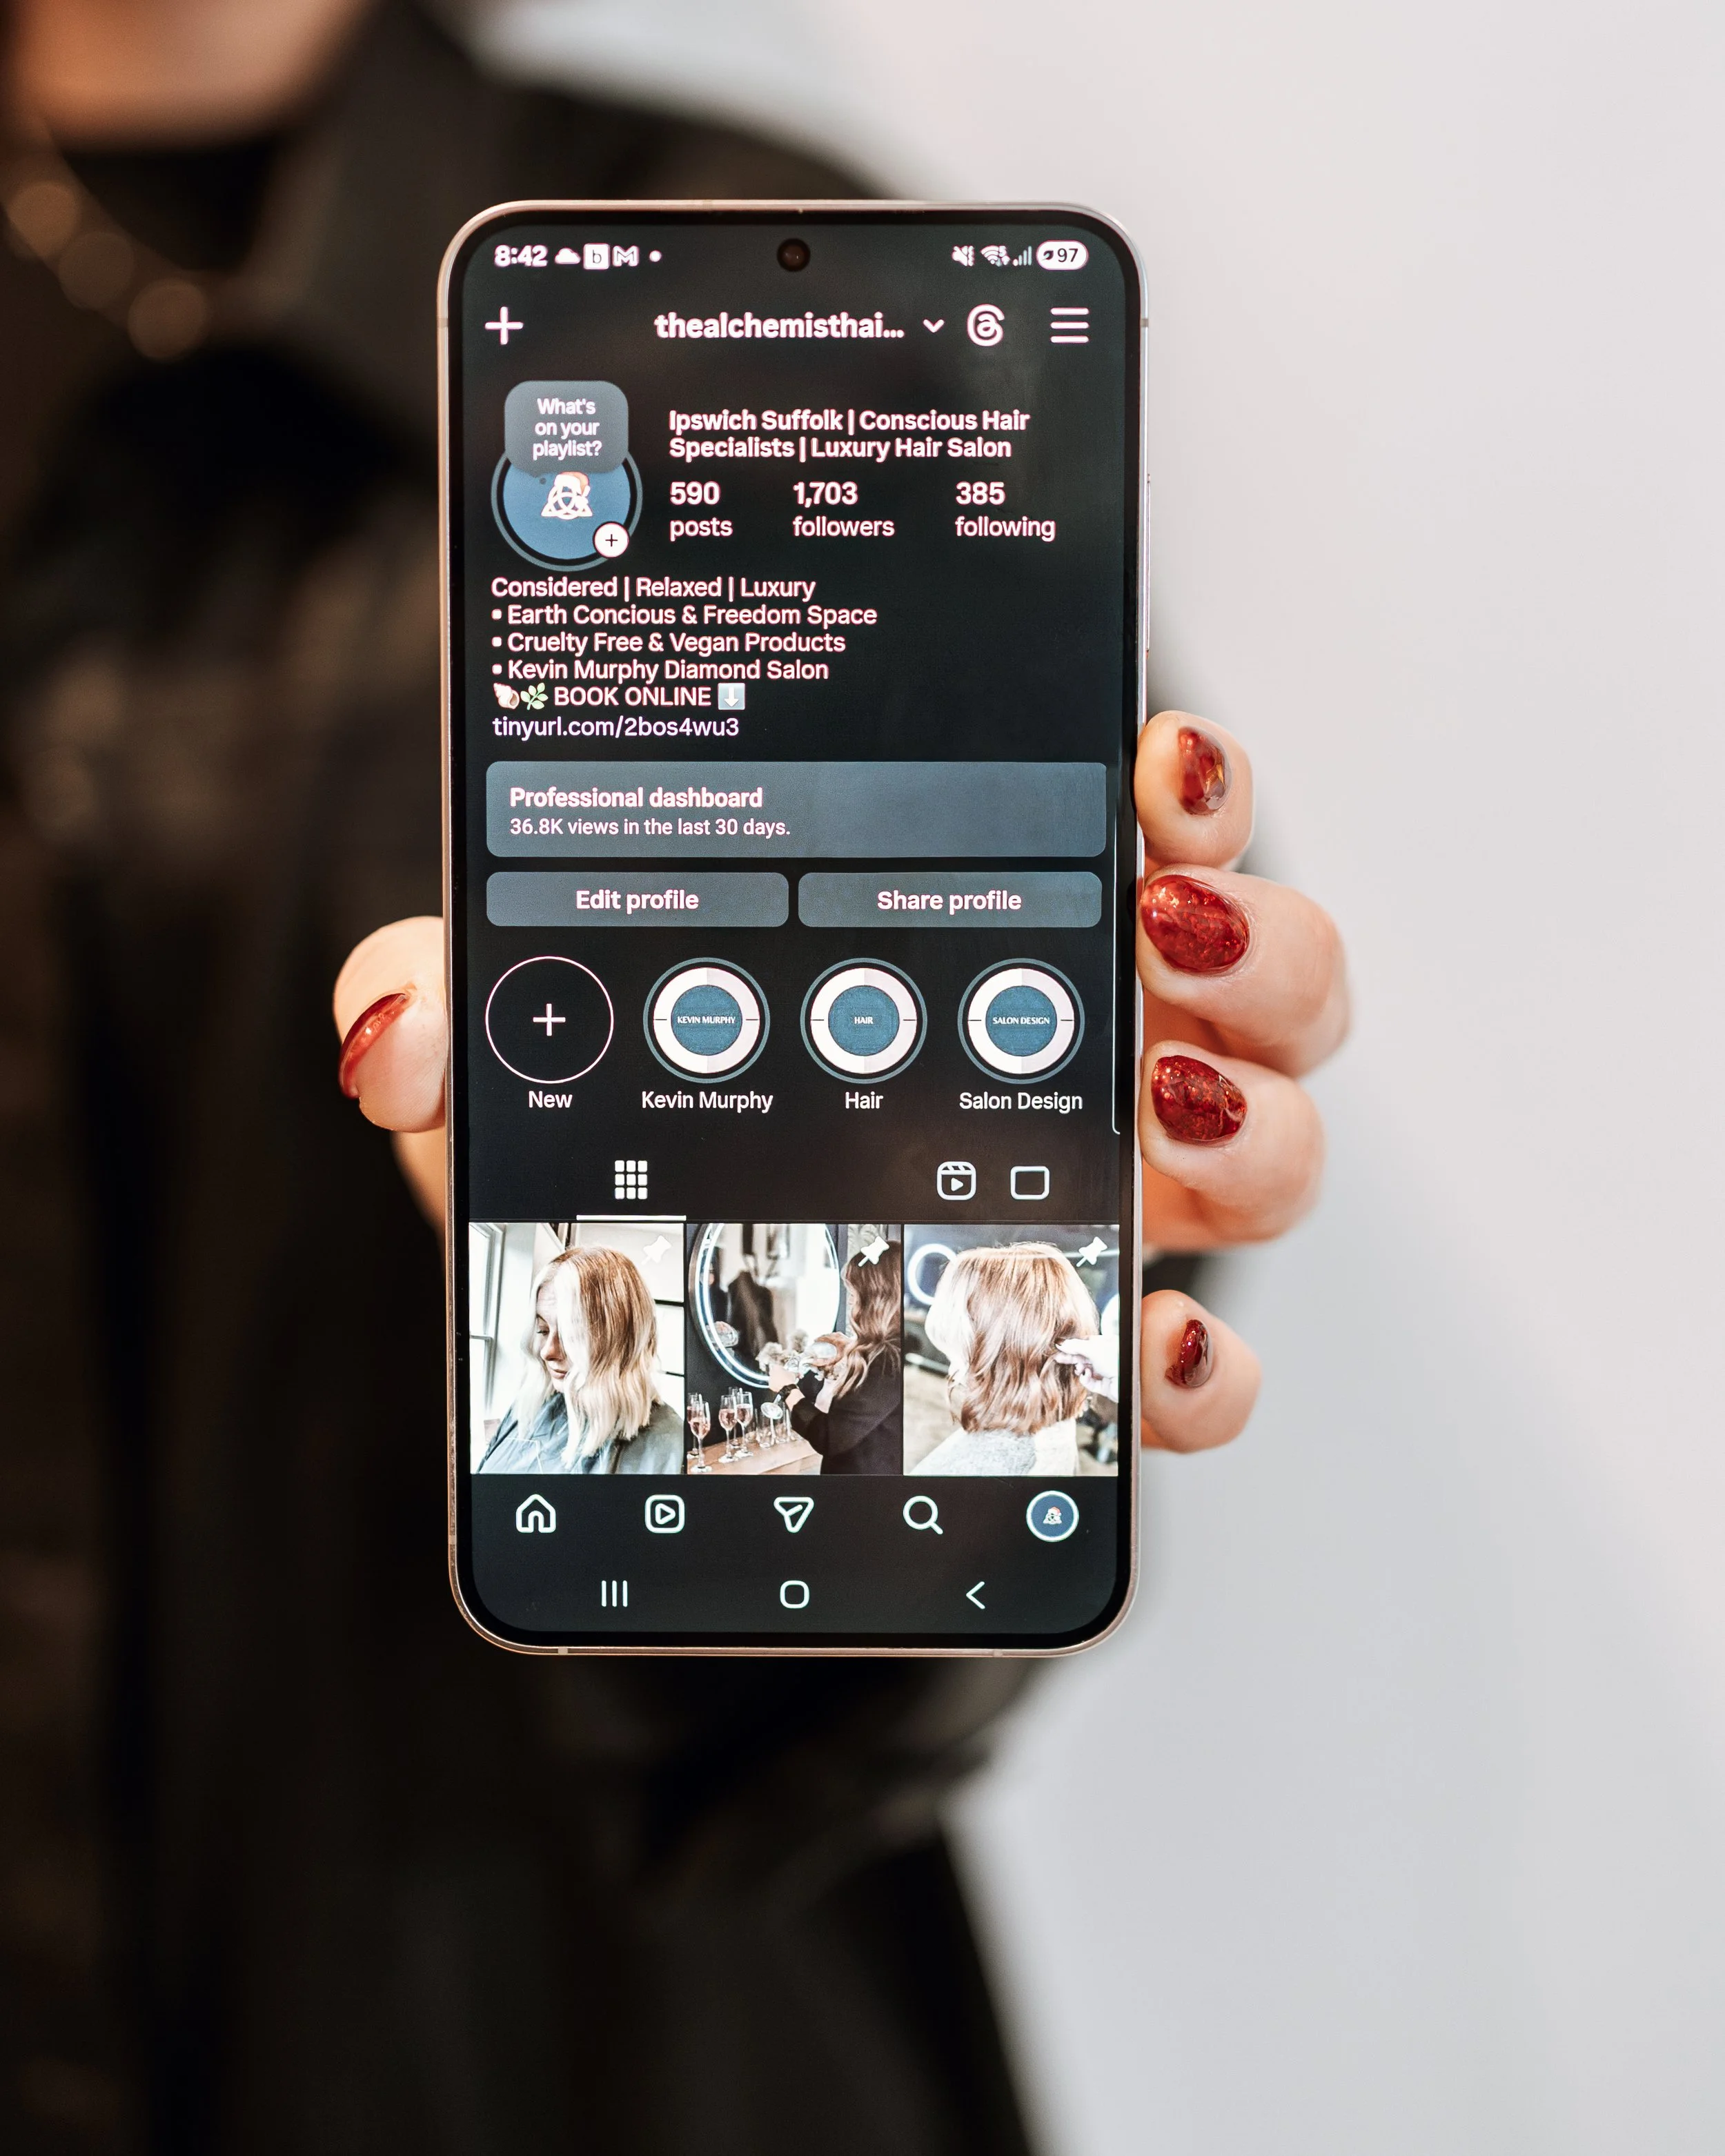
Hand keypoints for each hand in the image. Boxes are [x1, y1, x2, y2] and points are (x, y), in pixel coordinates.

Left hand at [331, 711, 1346, 1456]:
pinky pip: (1194, 1366)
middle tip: (1176, 925)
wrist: (617, 1329)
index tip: (1156, 767)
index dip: (1181, 788)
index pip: (1126, 827)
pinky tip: (1150, 1347)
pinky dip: (1202, 1365)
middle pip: (1256, 973)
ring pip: (1270, 1139)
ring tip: (1172, 1112)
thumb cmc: (605, 1147)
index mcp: (976, 938)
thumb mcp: (523, 1053)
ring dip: (1263, 1121)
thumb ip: (455, 999)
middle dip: (1262, 937)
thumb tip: (396, 1026)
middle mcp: (1073, 1054)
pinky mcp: (1082, 1345)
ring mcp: (1097, 1199)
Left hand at [765, 1364, 801, 1394]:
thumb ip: (796, 1373)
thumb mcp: (794, 1374)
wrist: (787, 1389)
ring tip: (783, 1382)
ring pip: (773, 1378)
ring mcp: (770, 1379)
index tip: (784, 1371)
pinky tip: (781, 1386)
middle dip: (778, 1374)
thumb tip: (799, 1374)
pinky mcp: (770, 1386)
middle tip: (784, 1377)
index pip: (778, 1366)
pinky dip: (776, 1385)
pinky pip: (772, 1385)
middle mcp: (772, 1373)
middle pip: (774, 1372)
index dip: (782, 1369)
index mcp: (776, 1367)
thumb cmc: (789, 1380)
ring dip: (777, 1380)